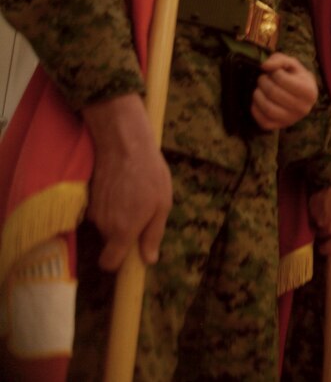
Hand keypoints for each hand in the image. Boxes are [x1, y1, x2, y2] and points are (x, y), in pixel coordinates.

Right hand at [82, 93, 172, 270]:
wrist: (124, 145)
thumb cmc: (149, 175)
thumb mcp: (162, 206)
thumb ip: (153, 236)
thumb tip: (148, 260)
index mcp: (123, 231)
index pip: (109, 263)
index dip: (119, 263)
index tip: (130, 257)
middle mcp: (103, 225)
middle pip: (112, 242)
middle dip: (126, 233)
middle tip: (144, 210)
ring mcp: (93, 211)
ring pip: (106, 225)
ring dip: (119, 216)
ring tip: (134, 194)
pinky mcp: (88, 198)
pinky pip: (101, 210)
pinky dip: (111, 204)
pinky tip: (123, 186)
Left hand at [251, 53, 317, 129]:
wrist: (301, 97)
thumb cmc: (296, 78)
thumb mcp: (292, 64)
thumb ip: (279, 60)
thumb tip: (264, 66)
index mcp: (309, 91)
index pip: (282, 79)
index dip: (273, 72)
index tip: (274, 72)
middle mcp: (303, 108)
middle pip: (273, 93)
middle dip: (263, 82)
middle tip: (263, 79)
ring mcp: (291, 120)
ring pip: (267, 108)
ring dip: (257, 95)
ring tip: (259, 89)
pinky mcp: (279, 127)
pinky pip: (262, 121)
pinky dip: (255, 109)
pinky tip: (258, 101)